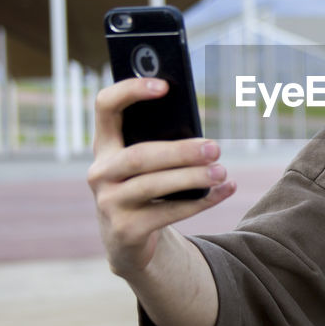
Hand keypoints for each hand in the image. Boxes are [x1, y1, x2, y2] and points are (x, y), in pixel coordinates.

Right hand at [87, 77, 235, 276]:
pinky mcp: (125, 230)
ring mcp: (109, 203)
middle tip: (215, 147)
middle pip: (139, 155)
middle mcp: (100, 172)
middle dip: (180, 151)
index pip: (105, 106)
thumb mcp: (145, 163)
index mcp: (104, 145)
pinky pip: (168, 213)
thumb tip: (204, 137)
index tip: (165, 87)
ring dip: (192, 178)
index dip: (130, 91)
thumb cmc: (143, 185)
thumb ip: (161, 142)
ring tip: (221, 170)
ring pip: (153, 185)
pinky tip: (224, 190)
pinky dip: (201, 202)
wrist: (126, 239)